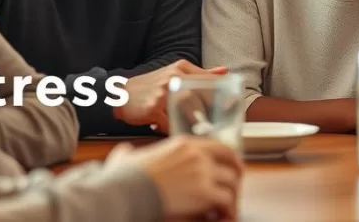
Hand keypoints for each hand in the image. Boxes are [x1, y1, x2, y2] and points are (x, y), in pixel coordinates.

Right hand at [106, 136, 243, 220]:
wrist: (127, 191)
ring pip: (231, 182)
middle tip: (233, 191)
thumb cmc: (124, 177)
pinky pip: (226, 199)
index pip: (219, 146)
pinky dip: (227, 208)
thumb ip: (129, 152)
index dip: (230, 158)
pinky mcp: (203, 191)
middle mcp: (197, 154)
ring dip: (230, 196)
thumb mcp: (127, 157)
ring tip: (227, 208)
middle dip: (234, 178)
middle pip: (230, 163)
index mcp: (183, 144)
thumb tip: (123, 151)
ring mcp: (202, 171)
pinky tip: (221, 215)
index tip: (234, 166)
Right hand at [115, 60, 227, 129]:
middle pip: (200, 98)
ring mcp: (163, 92)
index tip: (233, 104)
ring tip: (192, 131)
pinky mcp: (153, 108)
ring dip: (190, 123)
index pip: (207, 81)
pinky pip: (169, 124)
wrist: (119, 94)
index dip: (222, 94)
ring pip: (186, 113)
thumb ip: (199, 74)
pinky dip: (170, 129)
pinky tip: (166, 129)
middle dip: (208, 113)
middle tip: (213, 125)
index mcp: (181, 68)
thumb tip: (224, 72)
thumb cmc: (150, 87)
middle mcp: (173, 77)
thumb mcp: (174, 72)